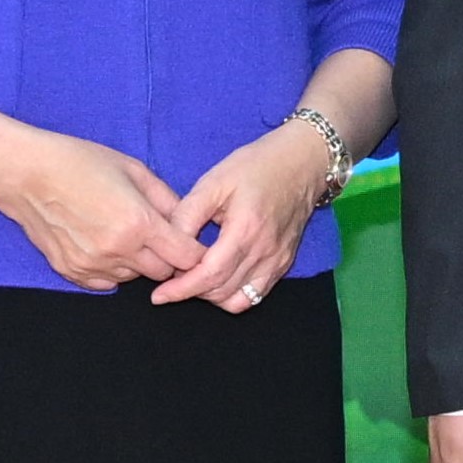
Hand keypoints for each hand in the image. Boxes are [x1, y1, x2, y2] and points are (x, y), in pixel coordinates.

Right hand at [1, 136, 206, 293]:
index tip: (190, 243)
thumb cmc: (79, 162)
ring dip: (136, 262)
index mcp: (138, 222)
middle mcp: (118, 250)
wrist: (25, 174)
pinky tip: (100, 242)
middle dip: (165, 257)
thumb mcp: (133, 169)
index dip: (194, 251)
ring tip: (120, 231)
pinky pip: (106, 283)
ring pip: (133, 278)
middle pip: (162, 273)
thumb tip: (188, 221)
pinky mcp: (72, 272)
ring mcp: (93, 265)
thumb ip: (166, 198)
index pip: (185, 257)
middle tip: (154, 234)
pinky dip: (111, 269)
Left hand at [154, 114, 345, 312]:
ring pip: (237, 300)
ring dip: (210, 297)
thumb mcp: (214, 181)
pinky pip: (255, 296)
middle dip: (191, 292)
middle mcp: (264, 252)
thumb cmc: (257, 166)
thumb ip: (188, 214)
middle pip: (221, 291)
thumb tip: (167, 242)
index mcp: (245, 230)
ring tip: (194, 280)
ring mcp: (277, 261)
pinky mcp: (283, 264)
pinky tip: (219, 283)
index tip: (160, 295)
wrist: (302, 163)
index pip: (209, 275)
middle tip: (172, 280)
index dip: (181, 289)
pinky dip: (233, 297)